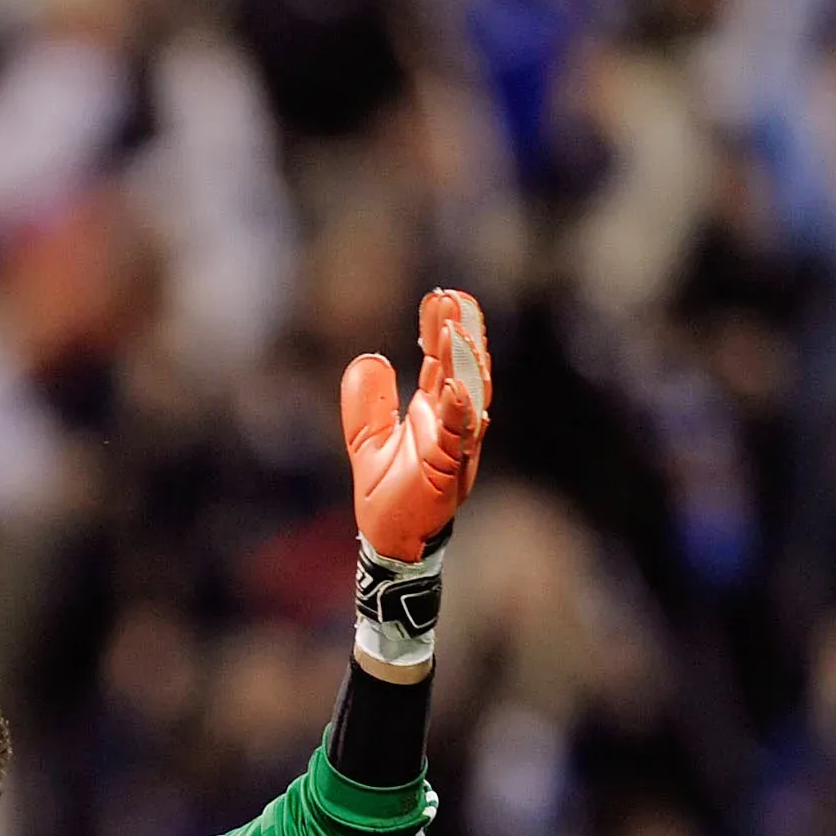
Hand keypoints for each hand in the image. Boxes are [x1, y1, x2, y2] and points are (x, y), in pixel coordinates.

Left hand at [341, 289, 490, 561]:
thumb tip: (368, 357)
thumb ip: (368, 402)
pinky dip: (458, 410)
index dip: (442, 329)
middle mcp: (450, 424)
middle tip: (454, 297)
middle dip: (460, 334)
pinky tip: (455, 385)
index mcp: (434, 413)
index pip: (442, 361)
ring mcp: (453, 445)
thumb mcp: (368, 440)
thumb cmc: (389, 494)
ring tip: (458, 329)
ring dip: (464, 363)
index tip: (441, 295)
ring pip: (468, 396)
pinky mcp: (447, 470)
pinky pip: (457, 436)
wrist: (389, 540)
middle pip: (461, 369)